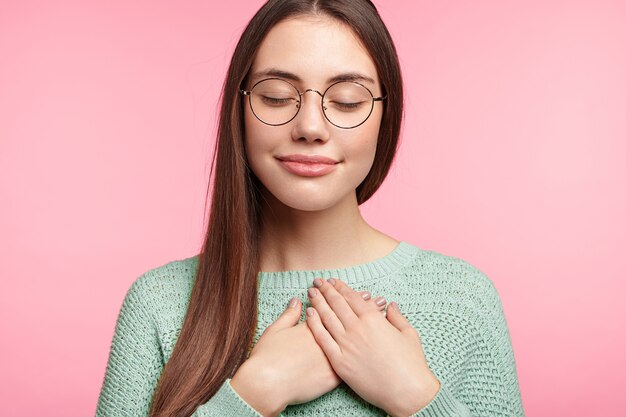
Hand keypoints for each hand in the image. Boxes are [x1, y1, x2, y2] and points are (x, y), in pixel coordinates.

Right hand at [231, 292, 387, 416]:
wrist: (269, 383)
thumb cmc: (269, 357)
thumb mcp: (275, 330)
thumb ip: (289, 315)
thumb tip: (297, 302)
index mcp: (315, 326)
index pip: (336, 308)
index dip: (348, 299)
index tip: (359, 292)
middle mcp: (327, 339)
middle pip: (350, 320)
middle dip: (364, 307)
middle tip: (376, 297)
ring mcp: (333, 356)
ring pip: (357, 338)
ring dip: (370, 325)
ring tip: (381, 314)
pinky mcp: (336, 374)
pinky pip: (357, 360)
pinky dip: (367, 350)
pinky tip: (377, 344)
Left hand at [305, 278, 440, 416]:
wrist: (406, 391)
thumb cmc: (412, 364)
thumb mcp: (409, 334)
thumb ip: (397, 317)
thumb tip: (390, 305)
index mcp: (374, 319)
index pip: (352, 297)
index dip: (340, 287)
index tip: (333, 281)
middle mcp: (357, 328)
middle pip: (336, 303)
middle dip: (326, 290)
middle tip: (317, 281)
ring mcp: (347, 345)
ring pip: (327, 317)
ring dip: (318, 302)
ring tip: (311, 292)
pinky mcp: (340, 362)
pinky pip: (323, 339)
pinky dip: (314, 324)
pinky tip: (309, 314)